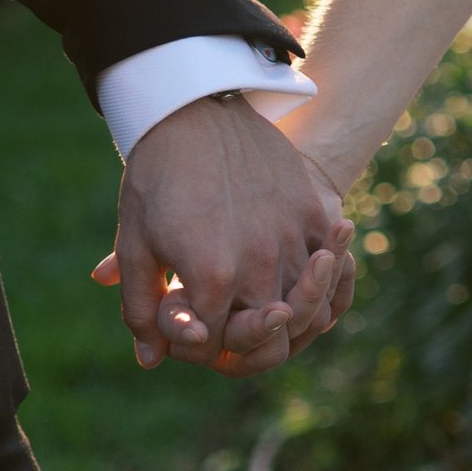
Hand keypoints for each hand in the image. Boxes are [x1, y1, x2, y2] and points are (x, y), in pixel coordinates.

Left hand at [93, 95, 352, 373]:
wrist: (196, 110)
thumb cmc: (157, 179)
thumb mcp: (135, 244)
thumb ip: (141, 309)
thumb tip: (151, 360)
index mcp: (212, 278)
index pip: (213, 345)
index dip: (195, 344)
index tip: (184, 323)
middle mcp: (262, 264)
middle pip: (269, 338)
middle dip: (243, 343)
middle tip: (226, 325)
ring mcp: (296, 237)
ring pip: (309, 308)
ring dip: (287, 318)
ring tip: (267, 308)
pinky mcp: (318, 210)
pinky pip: (336, 268)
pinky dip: (325, 287)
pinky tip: (307, 285)